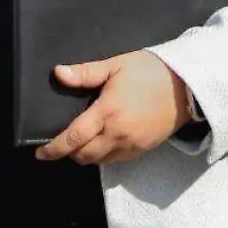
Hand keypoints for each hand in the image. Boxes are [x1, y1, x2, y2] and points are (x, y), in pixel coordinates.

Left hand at [36, 51, 189, 166]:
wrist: (186, 85)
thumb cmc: (150, 71)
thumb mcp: (115, 65)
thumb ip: (85, 73)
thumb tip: (58, 73)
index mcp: (108, 112)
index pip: (74, 138)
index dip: (54, 148)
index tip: (41, 153)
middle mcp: (119, 133)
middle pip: (84, 155)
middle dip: (68, 153)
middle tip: (59, 144)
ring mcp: (132, 145)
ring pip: (100, 161)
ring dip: (86, 156)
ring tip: (79, 142)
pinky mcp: (143, 149)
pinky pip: (116, 161)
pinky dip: (103, 156)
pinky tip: (101, 142)